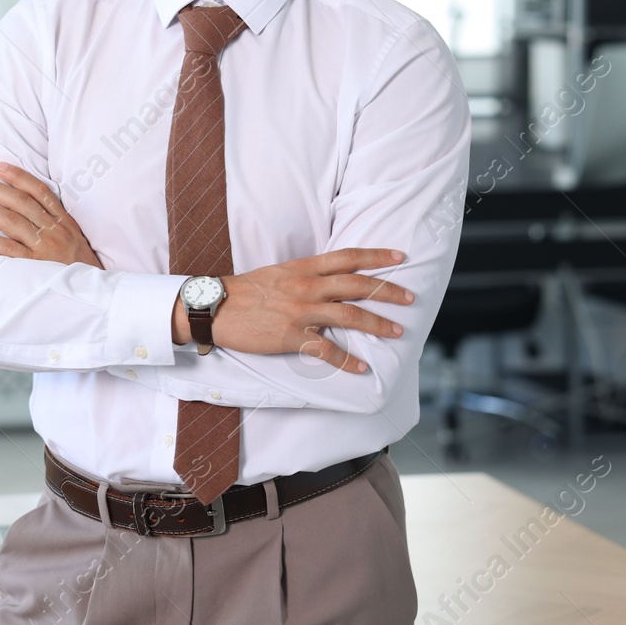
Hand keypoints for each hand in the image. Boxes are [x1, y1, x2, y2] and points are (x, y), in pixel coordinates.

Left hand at [0, 162, 101, 268]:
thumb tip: (30, 203)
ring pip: (11, 222)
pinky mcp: (35, 266)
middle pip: (20, 203)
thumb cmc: (80, 264)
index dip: (18, 176)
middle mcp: (53, 230)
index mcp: (63, 220)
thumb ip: (55, 220)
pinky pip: (8, 250)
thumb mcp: (74, 236)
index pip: (39, 191)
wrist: (93, 290)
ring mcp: (44, 247)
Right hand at [172, 248, 412, 373]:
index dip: (376, 256)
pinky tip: (362, 368)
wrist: (215, 307)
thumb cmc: (244, 290)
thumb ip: (306, 275)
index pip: (348, 257)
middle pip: (357, 286)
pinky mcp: (290, 337)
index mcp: (303, 268)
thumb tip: (330, 280)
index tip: (400, 255)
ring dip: (377, 325)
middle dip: (388, 291)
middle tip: (411, 298)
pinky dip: (347, 361)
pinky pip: (326, 351)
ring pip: (349, 317)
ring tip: (397, 332)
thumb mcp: (278, 273)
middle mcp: (307, 287)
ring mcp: (300, 312)